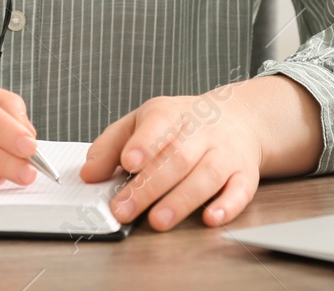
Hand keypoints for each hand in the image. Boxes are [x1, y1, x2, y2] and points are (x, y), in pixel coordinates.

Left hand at [79, 76, 322, 230]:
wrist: (239, 117)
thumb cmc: (183, 124)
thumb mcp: (144, 121)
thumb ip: (112, 145)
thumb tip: (88, 174)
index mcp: (174, 114)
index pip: (159, 122)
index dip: (144, 142)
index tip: (127, 163)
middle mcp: (203, 131)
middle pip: (178, 157)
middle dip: (150, 186)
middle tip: (124, 209)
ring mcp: (226, 152)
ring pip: (207, 175)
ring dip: (182, 200)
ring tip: (158, 220)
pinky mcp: (245, 174)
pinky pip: (241, 190)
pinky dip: (228, 205)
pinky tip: (210, 218)